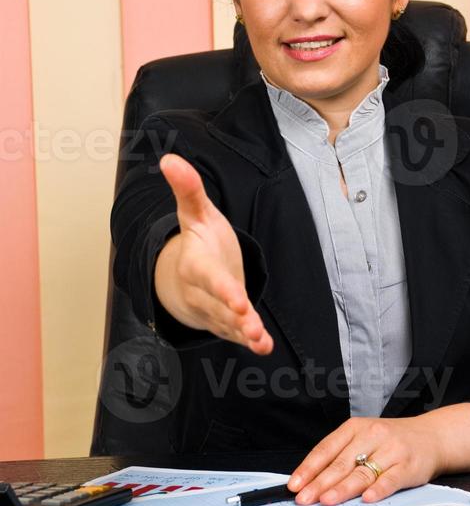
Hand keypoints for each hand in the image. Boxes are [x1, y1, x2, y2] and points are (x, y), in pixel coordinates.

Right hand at [155, 153, 272, 353]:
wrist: (187, 277)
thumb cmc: (198, 242)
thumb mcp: (196, 213)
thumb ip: (188, 189)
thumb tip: (169, 158)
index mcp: (196, 265)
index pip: (208, 278)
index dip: (222, 288)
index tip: (238, 299)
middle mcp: (202, 292)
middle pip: (218, 306)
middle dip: (234, 316)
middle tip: (251, 323)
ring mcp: (214, 311)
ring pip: (229, 325)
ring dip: (245, 332)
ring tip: (260, 339)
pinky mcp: (227, 323)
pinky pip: (237, 335)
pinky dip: (251, 342)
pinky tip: (264, 347)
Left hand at [287, 415, 445, 505]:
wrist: (432, 436)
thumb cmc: (392, 440)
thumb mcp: (364, 438)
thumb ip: (342, 456)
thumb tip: (312, 481)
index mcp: (356, 427)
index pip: (327, 448)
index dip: (309, 468)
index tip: (294, 485)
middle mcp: (372, 435)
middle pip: (342, 463)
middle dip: (320, 483)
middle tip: (304, 499)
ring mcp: (391, 450)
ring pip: (363, 472)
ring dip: (343, 489)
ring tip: (326, 501)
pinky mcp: (408, 466)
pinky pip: (391, 480)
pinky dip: (378, 490)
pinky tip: (366, 499)